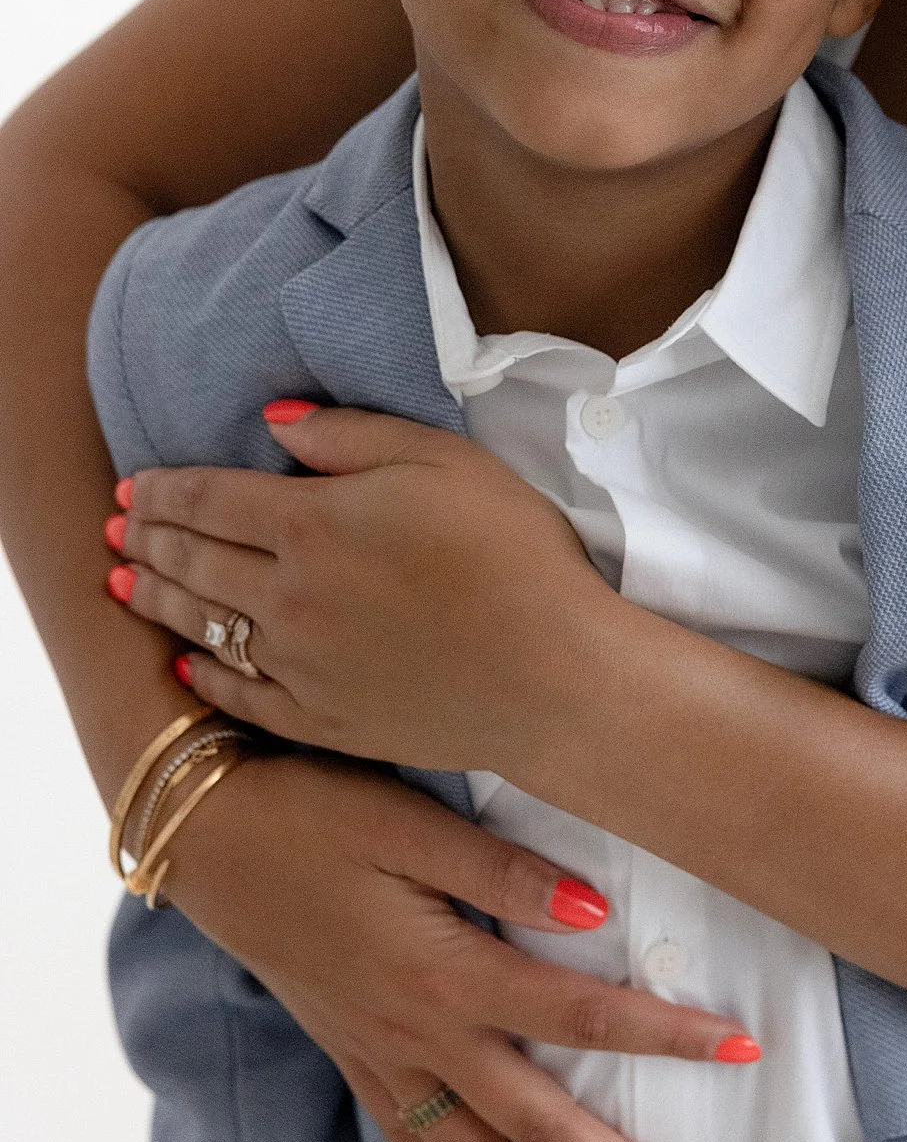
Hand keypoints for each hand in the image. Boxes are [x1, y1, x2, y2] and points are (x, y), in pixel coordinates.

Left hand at [109, 403, 630, 773]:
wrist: (554, 678)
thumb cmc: (515, 557)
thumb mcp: (444, 461)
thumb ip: (351, 436)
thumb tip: (274, 422)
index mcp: (312, 524)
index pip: (209, 499)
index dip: (162, 490)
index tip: (133, 485)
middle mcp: (286, 596)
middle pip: (193, 561)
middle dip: (147, 540)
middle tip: (116, 530)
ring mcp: (298, 666)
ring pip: (202, 627)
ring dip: (156, 600)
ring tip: (123, 583)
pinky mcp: (321, 720)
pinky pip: (239, 697)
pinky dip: (203, 677)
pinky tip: (186, 666)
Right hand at [154, 747, 757, 1141]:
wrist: (202, 837)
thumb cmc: (310, 809)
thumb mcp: (407, 823)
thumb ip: (503, 870)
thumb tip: (596, 910)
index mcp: (447, 971)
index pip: (582, 1012)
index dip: (666, 1034)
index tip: (742, 1050)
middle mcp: (418, 1031)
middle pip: (536, 1115)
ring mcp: (378, 1052)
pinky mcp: (347, 1051)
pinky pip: (400, 1137)